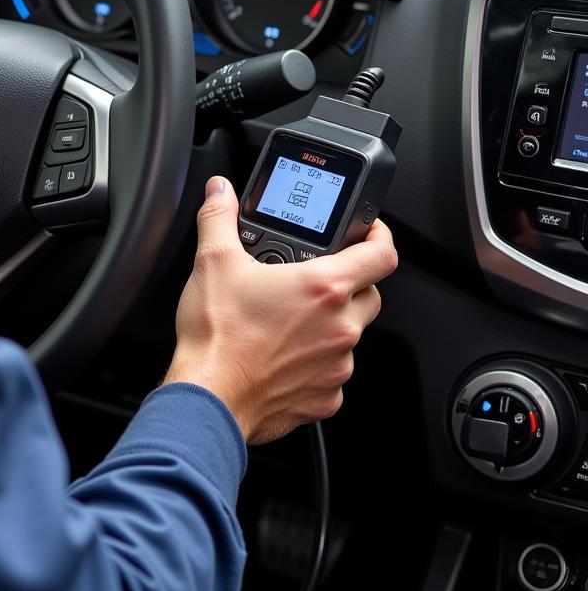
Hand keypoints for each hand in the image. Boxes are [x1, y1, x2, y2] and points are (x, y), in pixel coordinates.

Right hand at [163, 176, 396, 444]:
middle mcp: (340, 327)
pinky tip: (282, 354)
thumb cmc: (218, 337)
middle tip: (312, 277)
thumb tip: (220, 192)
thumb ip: (219, 217)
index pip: (382, 253)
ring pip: (350, 335)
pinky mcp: (325, 398)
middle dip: (347, 282)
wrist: (209, 398)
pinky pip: (332, 372)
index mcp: (324, 288)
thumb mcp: (213, 261)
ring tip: (287, 318)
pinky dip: (314, 361)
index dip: (380, 235)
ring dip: (329, 323)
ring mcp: (337, 366)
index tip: (369, 230)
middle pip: (368, 294)